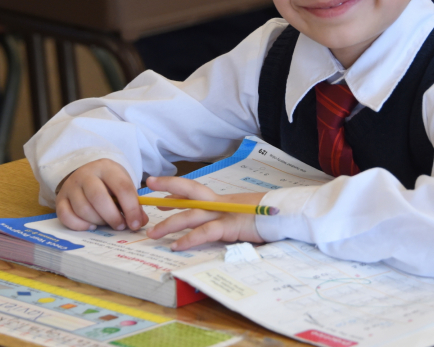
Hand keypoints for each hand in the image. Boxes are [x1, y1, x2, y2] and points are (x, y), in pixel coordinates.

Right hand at [55, 159, 148, 231]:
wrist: (85, 173)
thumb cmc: (108, 182)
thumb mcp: (122, 185)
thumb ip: (132, 203)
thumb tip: (139, 222)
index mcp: (106, 168)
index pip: (121, 187)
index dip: (131, 208)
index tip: (135, 224)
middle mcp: (86, 174)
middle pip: (98, 198)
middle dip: (112, 217)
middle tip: (120, 226)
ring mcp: (70, 186)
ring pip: (83, 209)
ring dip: (98, 222)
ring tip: (106, 223)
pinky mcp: (60, 199)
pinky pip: (66, 216)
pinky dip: (80, 225)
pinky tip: (91, 225)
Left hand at [145, 176, 265, 250]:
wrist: (286, 216)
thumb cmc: (266, 218)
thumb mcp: (240, 216)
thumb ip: (223, 218)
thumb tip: (208, 227)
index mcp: (221, 201)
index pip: (194, 191)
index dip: (175, 189)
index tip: (158, 192)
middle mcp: (220, 203)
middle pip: (189, 191)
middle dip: (168, 187)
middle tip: (147, 189)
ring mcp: (224, 213)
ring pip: (191, 214)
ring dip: (169, 223)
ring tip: (152, 233)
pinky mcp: (230, 226)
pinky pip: (206, 232)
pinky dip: (190, 239)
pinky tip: (177, 245)